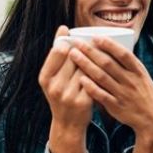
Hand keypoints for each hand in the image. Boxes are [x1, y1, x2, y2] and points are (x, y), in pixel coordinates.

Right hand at [38, 26, 92, 152]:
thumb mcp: (52, 78)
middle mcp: (55, 86)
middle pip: (74, 58)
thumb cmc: (61, 94)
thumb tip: (63, 29)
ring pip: (86, 68)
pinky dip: (100, 72)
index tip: (72, 35)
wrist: (67, 124)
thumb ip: (57, 57)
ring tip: (101, 52)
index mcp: (45, 78)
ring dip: (94, 59)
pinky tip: (107, 67)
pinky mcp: (84, 101)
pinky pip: (94, 80)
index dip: (67, 41)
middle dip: (84, 48)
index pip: (57, 51)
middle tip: (91, 42)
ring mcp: (69, 95)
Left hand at [69, 36, 152, 152]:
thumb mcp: (142, 75)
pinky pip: (101, 95)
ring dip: (86, 65)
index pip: (123, 54)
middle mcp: (130, 81)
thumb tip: (109, 46)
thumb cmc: (144, 92)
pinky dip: (90, 87)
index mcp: (138, 71)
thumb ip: (128, 63)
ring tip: (73, 55)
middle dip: (90, 51)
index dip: (109, 45)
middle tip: (75, 42)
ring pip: (101, 77)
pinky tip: (80, 79)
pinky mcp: (116, 106)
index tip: (94, 37)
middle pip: (108, 63)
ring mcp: (123, 94)